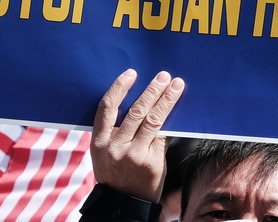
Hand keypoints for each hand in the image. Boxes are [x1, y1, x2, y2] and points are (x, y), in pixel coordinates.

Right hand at [90, 69, 184, 201]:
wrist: (123, 203)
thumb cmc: (115, 172)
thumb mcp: (104, 151)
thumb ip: (116, 130)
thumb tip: (141, 99)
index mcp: (98, 141)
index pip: (107, 107)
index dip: (119, 87)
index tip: (132, 74)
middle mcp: (115, 147)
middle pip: (136, 111)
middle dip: (151, 90)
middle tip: (163, 76)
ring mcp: (134, 155)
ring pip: (153, 120)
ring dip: (167, 100)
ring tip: (176, 86)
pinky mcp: (151, 162)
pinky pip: (163, 136)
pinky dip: (171, 122)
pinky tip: (179, 110)